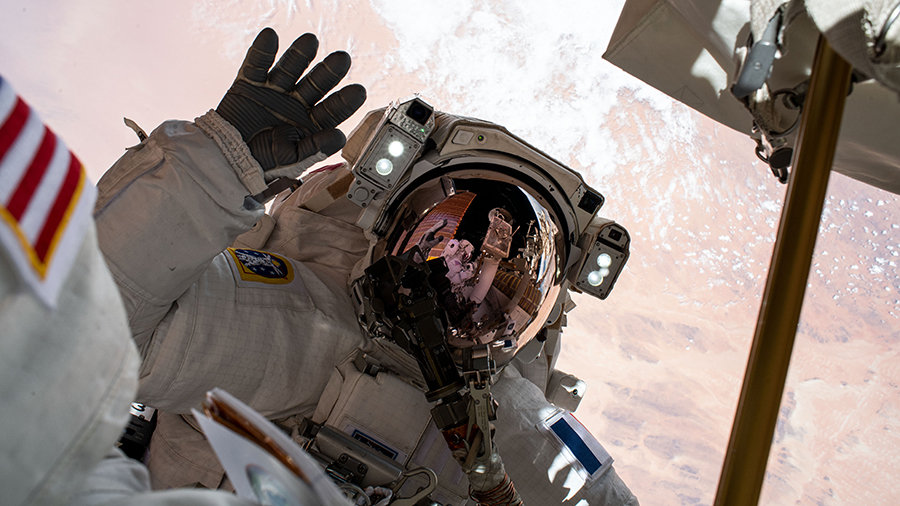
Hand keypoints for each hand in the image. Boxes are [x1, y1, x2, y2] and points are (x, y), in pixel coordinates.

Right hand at [217, 28, 365, 179]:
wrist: (226, 160)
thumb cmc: (263, 163)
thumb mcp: (292, 160)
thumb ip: (315, 148)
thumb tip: (339, 136)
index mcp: (311, 122)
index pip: (332, 110)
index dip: (345, 101)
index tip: (359, 92)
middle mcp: (296, 102)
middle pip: (316, 83)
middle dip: (329, 72)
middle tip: (343, 60)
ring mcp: (274, 90)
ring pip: (290, 69)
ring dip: (300, 55)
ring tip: (311, 42)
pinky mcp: (250, 83)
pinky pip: (257, 64)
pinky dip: (262, 51)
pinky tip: (270, 37)